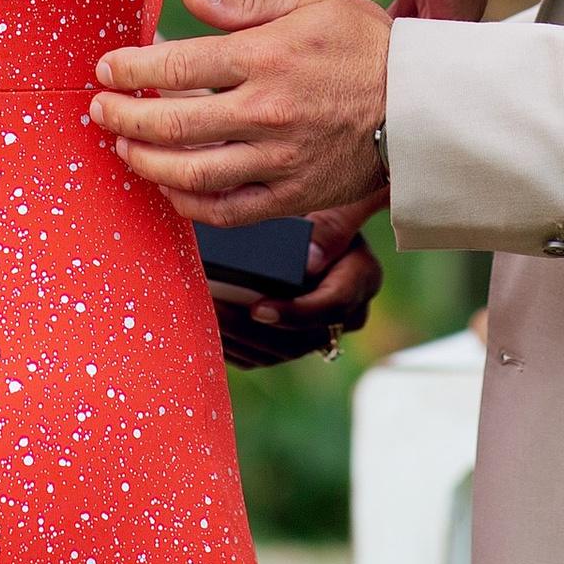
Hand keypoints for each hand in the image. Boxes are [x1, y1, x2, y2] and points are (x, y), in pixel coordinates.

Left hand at [93, 0, 390, 222]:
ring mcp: (279, 158)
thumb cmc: (364, 41)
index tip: (107, 69)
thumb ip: (244, 1)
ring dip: (146, 161)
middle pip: (173, 122)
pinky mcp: (293, 195)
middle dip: (123, 116)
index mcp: (267, 56)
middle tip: (99, 109)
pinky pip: (229, 211)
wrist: (422, 103)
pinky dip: (190, 206)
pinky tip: (171, 189)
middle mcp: (267, 111)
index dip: (130, 68)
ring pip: (192, 172)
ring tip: (125, 146)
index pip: (176, 64)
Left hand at [216, 208, 385, 365]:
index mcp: (362, 279)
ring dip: (237, 340)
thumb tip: (310, 262)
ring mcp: (321, 331)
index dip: (295, 313)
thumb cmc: (326, 207)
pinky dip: (234, 346)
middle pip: (301, 339)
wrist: (319, 225)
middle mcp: (348, 313)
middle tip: (214, 311)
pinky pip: (264, 356)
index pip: (333, 306)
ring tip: (201, 316)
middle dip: (251, 331)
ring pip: (279, 353)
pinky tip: (207, 328)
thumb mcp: (335, 206)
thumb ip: (330, 227)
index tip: (257, 309)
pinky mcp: (297, 340)